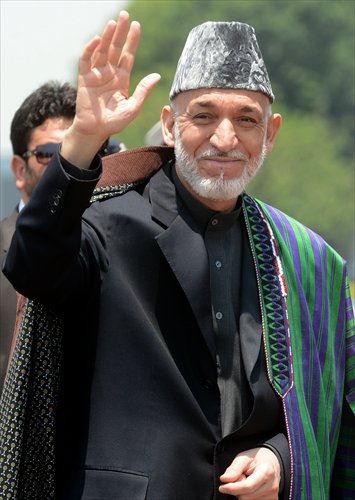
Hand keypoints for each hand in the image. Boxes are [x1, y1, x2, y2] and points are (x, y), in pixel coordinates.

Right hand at [61, 10, 160, 167]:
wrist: (95, 131)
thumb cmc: (114, 123)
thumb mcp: (133, 108)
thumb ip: (143, 91)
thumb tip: (157, 75)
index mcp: (122, 79)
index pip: (128, 55)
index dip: (131, 41)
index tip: (136, 26)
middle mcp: (109, 73)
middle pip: (115, 48)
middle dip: (120, 32)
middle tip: (125, 15)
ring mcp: (96, 74)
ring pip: (102, 51)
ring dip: (106, 37)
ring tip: (113, 23)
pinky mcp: (84, 78)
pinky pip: (86, 60)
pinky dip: (90, 49)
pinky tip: (97, 39)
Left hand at [219, 447, 279, 498]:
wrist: (271, 461)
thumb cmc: (256, 458)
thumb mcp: (244, 457)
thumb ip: (235, 468)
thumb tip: (224, 479)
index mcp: (266, 472)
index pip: (247, 486)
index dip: (232, 488)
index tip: (222, 487)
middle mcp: (272, 486)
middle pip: (246, 497)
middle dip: (237, 488)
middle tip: (241, 476)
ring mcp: (273, 495)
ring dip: (243, 493)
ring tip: (247, 480)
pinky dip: (248, 496)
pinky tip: (251, 487)